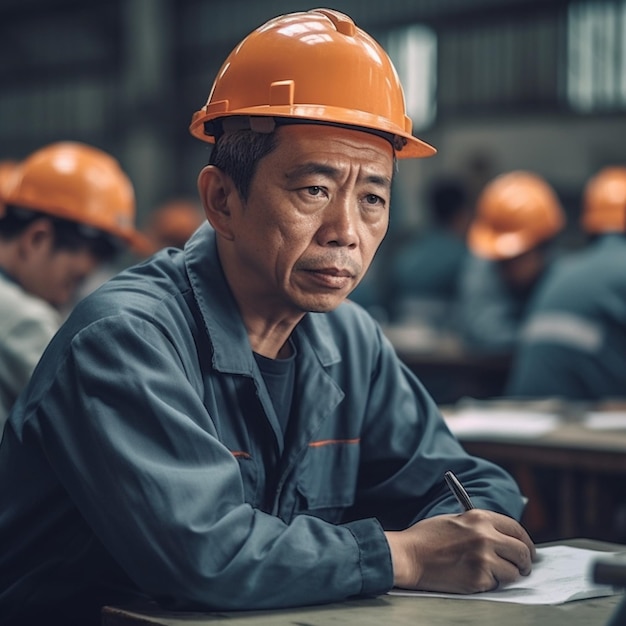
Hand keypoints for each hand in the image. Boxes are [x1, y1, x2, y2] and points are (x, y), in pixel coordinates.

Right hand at [384, 509, 535, 593]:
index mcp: (479, 517)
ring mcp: (483, 558)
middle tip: (521, 568)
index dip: (524, 541)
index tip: (526, 550)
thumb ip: (481, 526)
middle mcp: (485, 536)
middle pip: (522, 552)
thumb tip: (505, 538)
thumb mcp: (456, 520)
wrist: (409, 556)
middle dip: (524, 562)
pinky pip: (496, 584)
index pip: (516, 528)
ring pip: (513, 572)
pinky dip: (489, 583)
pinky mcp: (478, 579)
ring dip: (506, 575)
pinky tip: (472, 576)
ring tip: (489, 572)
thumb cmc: (427, 537)